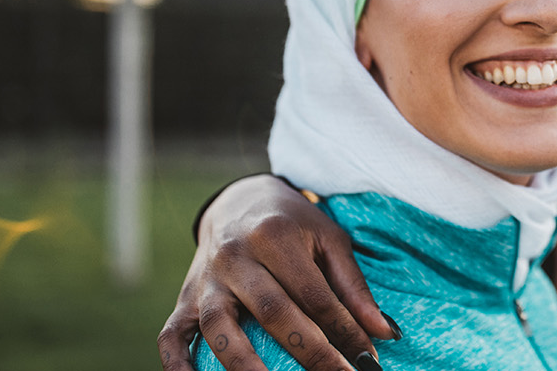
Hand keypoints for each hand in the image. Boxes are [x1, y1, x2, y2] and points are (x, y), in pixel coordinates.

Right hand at [158, 175, 397, 370]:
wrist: (237, 201)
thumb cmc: (292, 224)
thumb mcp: (328, 240)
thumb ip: (354, 286)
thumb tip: (384, 333)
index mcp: (273, 236)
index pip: (314, 295)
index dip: (344, 331)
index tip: (368, 360)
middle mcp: (234, 256)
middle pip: (272, 311)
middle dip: (310, 352)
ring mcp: (205, 280)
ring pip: (219, 327)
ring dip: (245, 364)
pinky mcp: (183, 299)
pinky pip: (172, 336)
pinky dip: (178, 364)